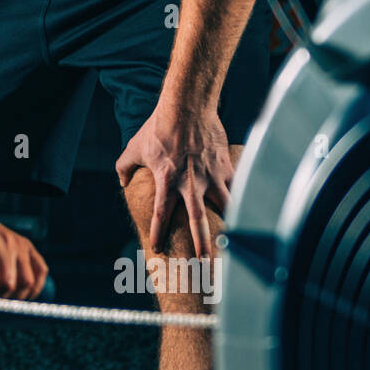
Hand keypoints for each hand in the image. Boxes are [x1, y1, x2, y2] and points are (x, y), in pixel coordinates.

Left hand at [115, 102, 231, 259]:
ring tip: (236, 243)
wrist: (187, 106)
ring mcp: (212, 175)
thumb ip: (124, 167)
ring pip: (225, 206)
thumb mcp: (134, 147)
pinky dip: (241, 200)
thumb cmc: (158, 127)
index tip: (157, 248)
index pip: (161, 213)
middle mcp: (191, 182)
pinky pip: (236, 187)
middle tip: (203, 263)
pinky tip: (247, 212)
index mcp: (167, 180)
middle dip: (201, 243)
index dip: (158, 232)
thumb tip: (122, 182)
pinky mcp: (226, 165)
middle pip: (197, 219)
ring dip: (230, 225)